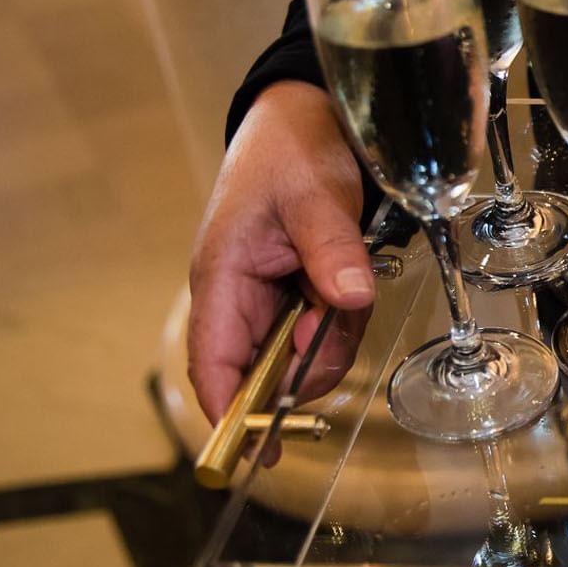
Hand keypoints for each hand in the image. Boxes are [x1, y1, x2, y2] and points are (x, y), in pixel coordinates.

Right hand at [187, 82, 372, 422]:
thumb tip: (348, 298)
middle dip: (308, 364)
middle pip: (267, 369)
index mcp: (222, 276)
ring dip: (334, 335)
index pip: (214, 361)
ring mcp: (273, 296)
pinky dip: (346, 318)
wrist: (309, 115)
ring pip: (304, 351)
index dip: (233, 413)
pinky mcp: (303, 291)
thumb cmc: (292, 149)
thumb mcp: (315, 194)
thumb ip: (331, 247)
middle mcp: (241, 295)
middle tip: (336, 320)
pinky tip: (353, 283)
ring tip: (348, 283)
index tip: (259, 451)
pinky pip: (327, 327)